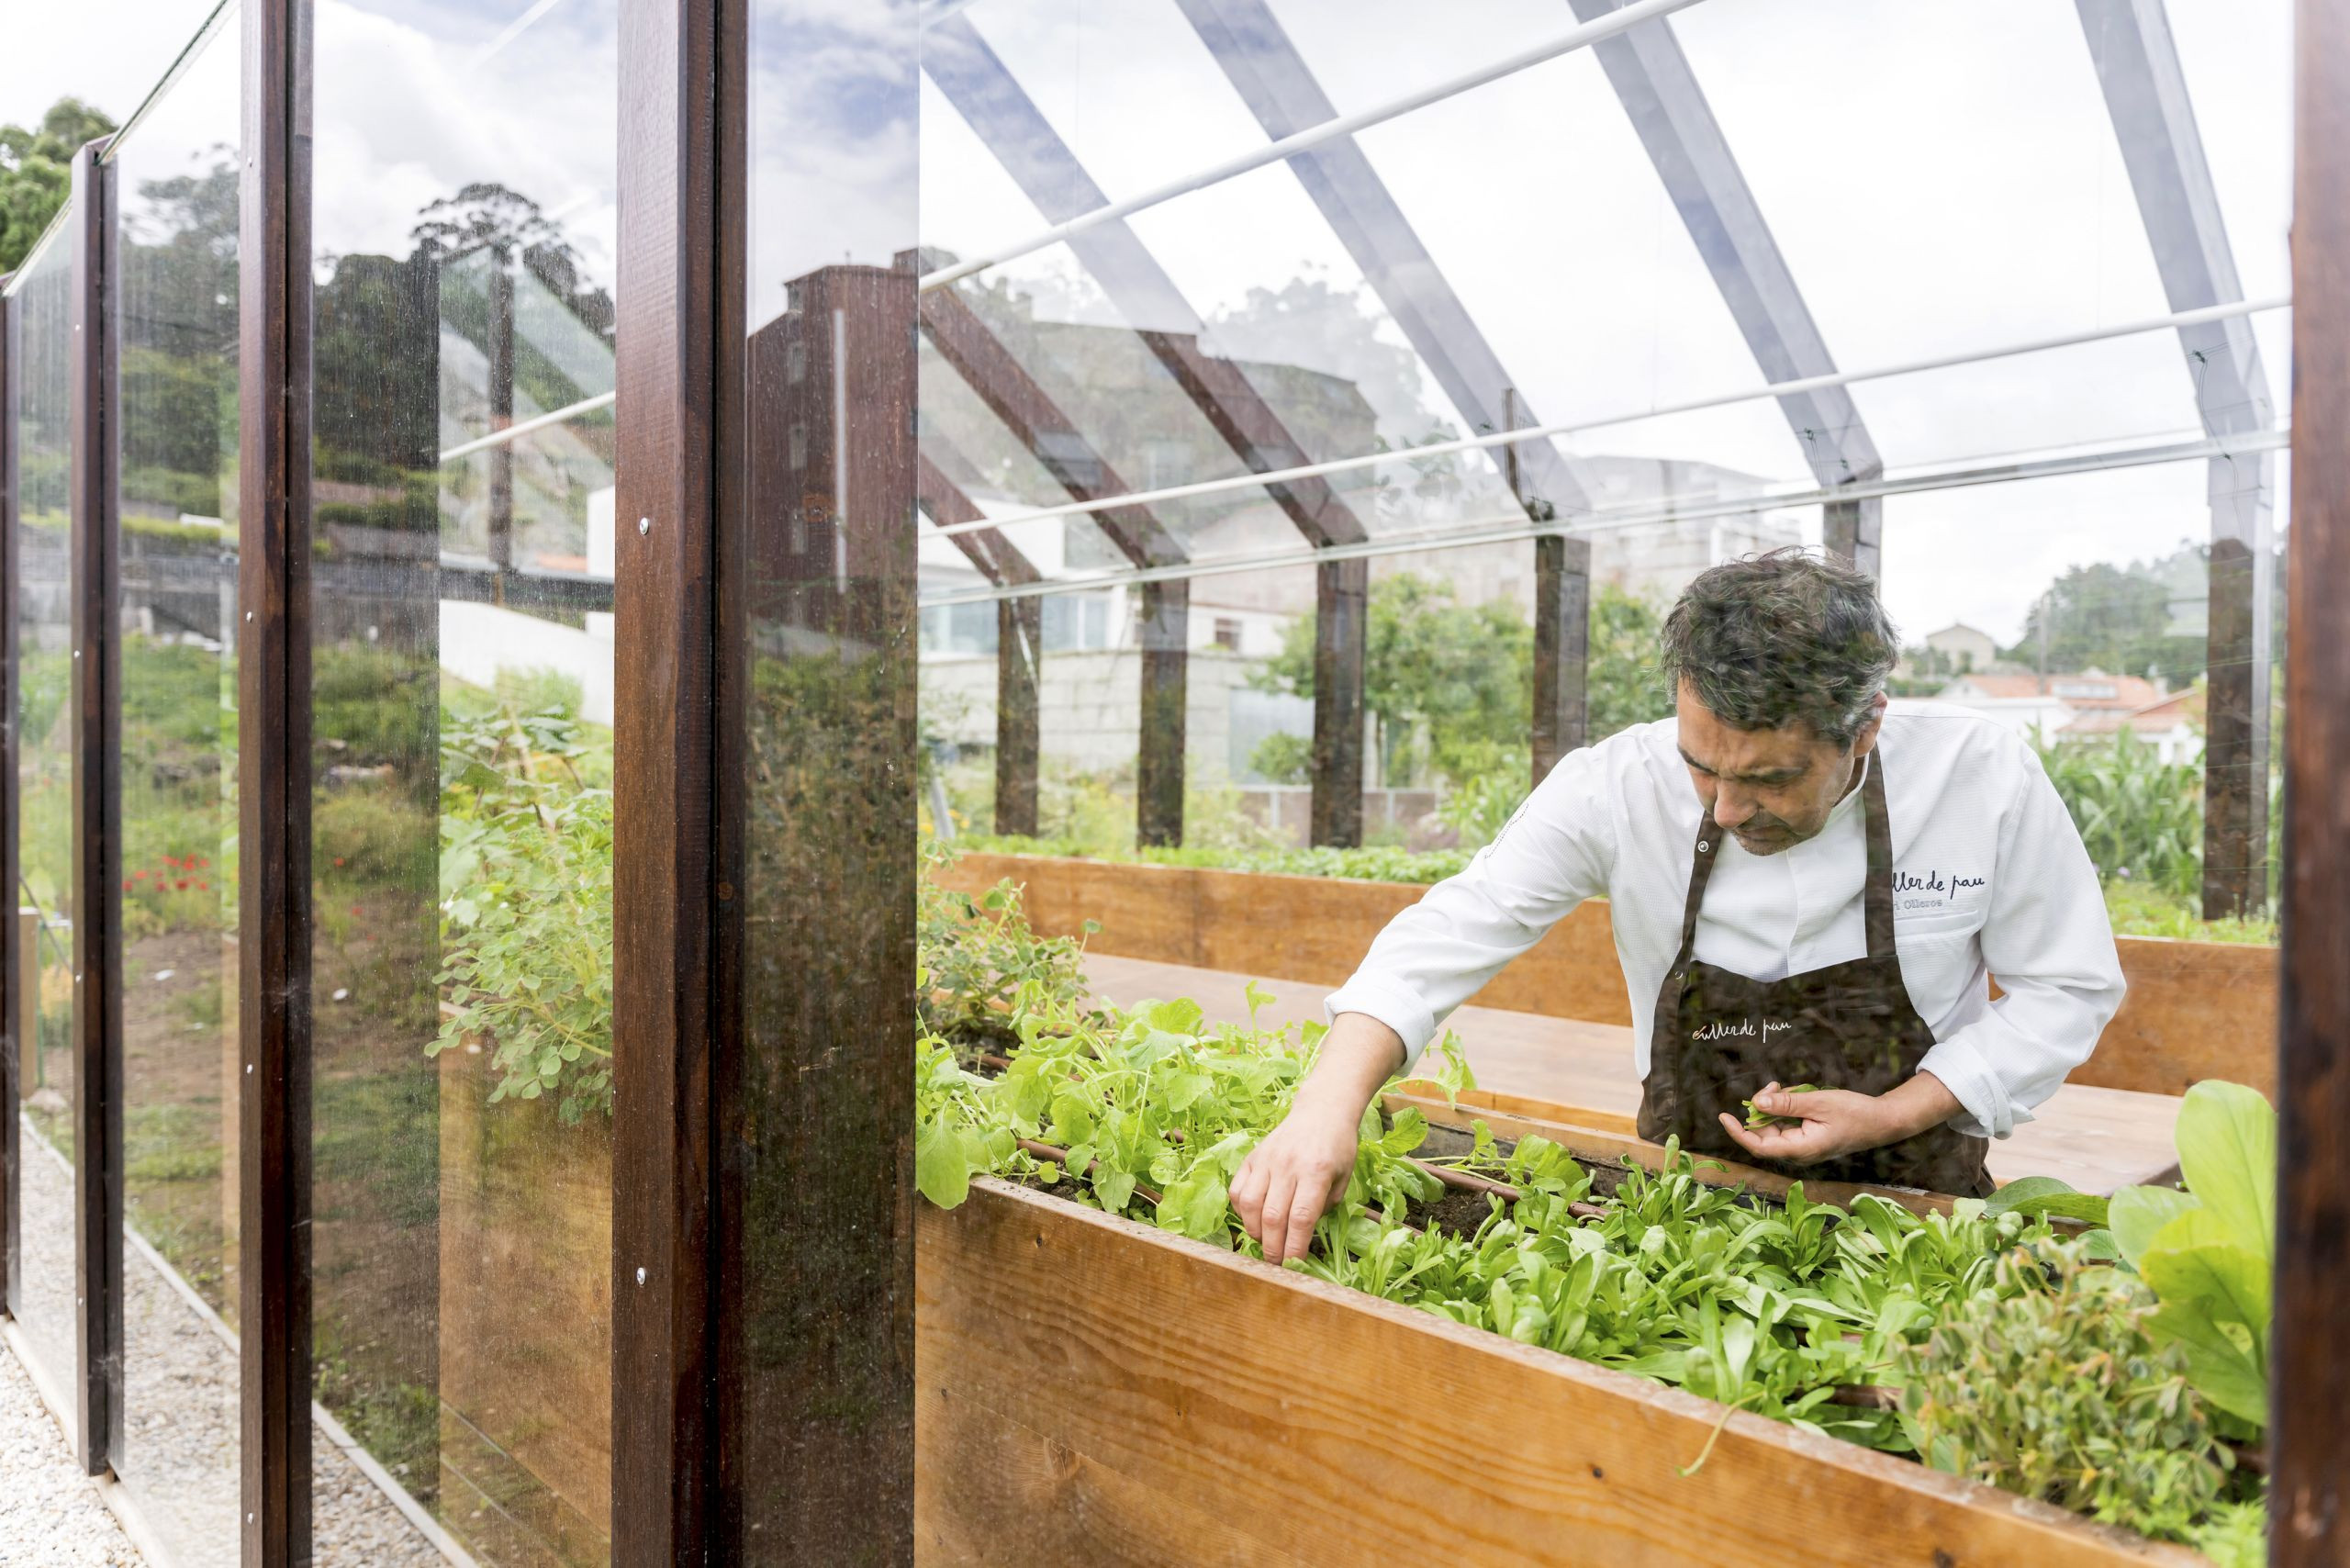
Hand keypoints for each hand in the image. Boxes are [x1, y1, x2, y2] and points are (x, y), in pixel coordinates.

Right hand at [1229, 1097, 1359, 1265]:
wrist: (1321, 1110)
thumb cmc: (1338, 1146)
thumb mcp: (1344, 1177)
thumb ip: (1326, 1206)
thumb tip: (1303, 1233)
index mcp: (1316, 1171)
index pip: (1301, 1217)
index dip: (1295, 1246)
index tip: (1295, 1265)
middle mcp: (1287, 1165)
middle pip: (1273, 1216)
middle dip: (1273, 1247)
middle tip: (1277, 1264)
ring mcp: (1266, 1160)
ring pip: (1251, 1204)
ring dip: (1255, 1231)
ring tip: (1265, 1242)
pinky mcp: (1252, 1157)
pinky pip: (1238, 1190)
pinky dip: (1242, 1211)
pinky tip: (1253, 1218)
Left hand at [1716, 1073, 1960, 1165]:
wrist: (1883, 1121)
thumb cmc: (1854, 1113)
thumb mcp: (1818, 1102)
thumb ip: (1787, 1103)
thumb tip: (1756, 1101)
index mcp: (1801, 1150)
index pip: (1759, 1146)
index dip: (1738, 1132)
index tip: (1723, 1116)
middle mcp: (1799, 1153)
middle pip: (1765, 1133)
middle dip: (1762, 1108)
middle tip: (1773, 1085)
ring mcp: (1804, 1147)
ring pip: (1776, 1126)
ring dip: (1776, 1106)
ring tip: (1788, 1087)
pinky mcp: (1809, 1139)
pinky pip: (1788, 1124)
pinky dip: (1787, 1108)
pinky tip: (1798, 1094)